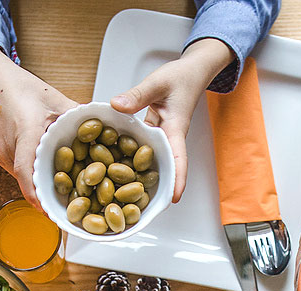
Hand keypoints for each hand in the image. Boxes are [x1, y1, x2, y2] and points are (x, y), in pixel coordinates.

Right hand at [0, 39, 77, 206]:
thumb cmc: (21, 87)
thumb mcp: (56, 98)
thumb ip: (79, 116)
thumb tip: (105, 128)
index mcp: (24, 132)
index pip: (25, 171)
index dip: (37, 194)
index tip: (49, 211)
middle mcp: (9, 149)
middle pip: (28, 182)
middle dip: (48, 198)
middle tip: (69, 212)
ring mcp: (2, 155)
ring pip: (24, 180)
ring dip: (43, 189)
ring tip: (65, 198)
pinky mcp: (1, 156)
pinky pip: (20, 173)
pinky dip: (35, 178)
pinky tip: (51, 179)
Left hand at [111, 38, 233, 201]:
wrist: (189, 72)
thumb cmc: (181, 77)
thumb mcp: (157, 83)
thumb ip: (137, 95)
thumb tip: (116, 106)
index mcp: (174, 130)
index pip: (178, 159)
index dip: (177, 179)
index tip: (173, 197)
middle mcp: (167, 139)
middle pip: (163, 169)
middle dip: (153, 188)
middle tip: (139, 209)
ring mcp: (158, 139)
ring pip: (150, 162)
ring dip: (137, 176)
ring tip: (121, 197)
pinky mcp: (150, 134)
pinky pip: (139, 150)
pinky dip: (128, 157)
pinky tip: (110, 166)